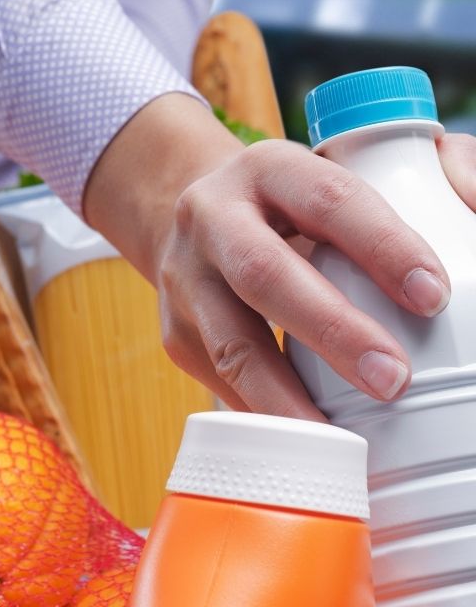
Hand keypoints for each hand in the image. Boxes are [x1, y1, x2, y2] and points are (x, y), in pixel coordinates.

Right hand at [85, 94, 450, 420]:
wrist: (192, 218)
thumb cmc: (293, 204)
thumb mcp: (347, 166)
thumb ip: (429, 175)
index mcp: (266, 171)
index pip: (326, 199)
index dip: (380, 245)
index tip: (433, 296)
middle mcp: (211, 218)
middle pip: (263, 273)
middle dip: (330, 329)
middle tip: (393, 379)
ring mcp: (185, 280)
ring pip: (229, 342)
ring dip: (285, 394)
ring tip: (340, 440)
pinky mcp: (175, 333)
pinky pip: (220, 382)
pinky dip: (265, 414)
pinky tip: (306, 444)